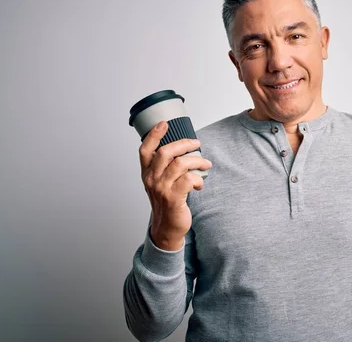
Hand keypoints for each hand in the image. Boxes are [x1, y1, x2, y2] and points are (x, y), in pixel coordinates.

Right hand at [139, 121, 211, 250]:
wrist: (167, 228)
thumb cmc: (167, 203)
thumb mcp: (160, 183)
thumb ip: (166, 168)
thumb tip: (184, 150)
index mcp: (147, 173)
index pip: (145, 150)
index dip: (153, 135)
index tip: (164, 124)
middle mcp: (151, 179)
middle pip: (165, 152)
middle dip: (184, 144)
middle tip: (197, 144)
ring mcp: (161, 189)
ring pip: (180, 164)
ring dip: (197, 161)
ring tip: (206, 164)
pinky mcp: (173, 198)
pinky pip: (189, 180)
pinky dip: (199, 179)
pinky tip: (200, 184)